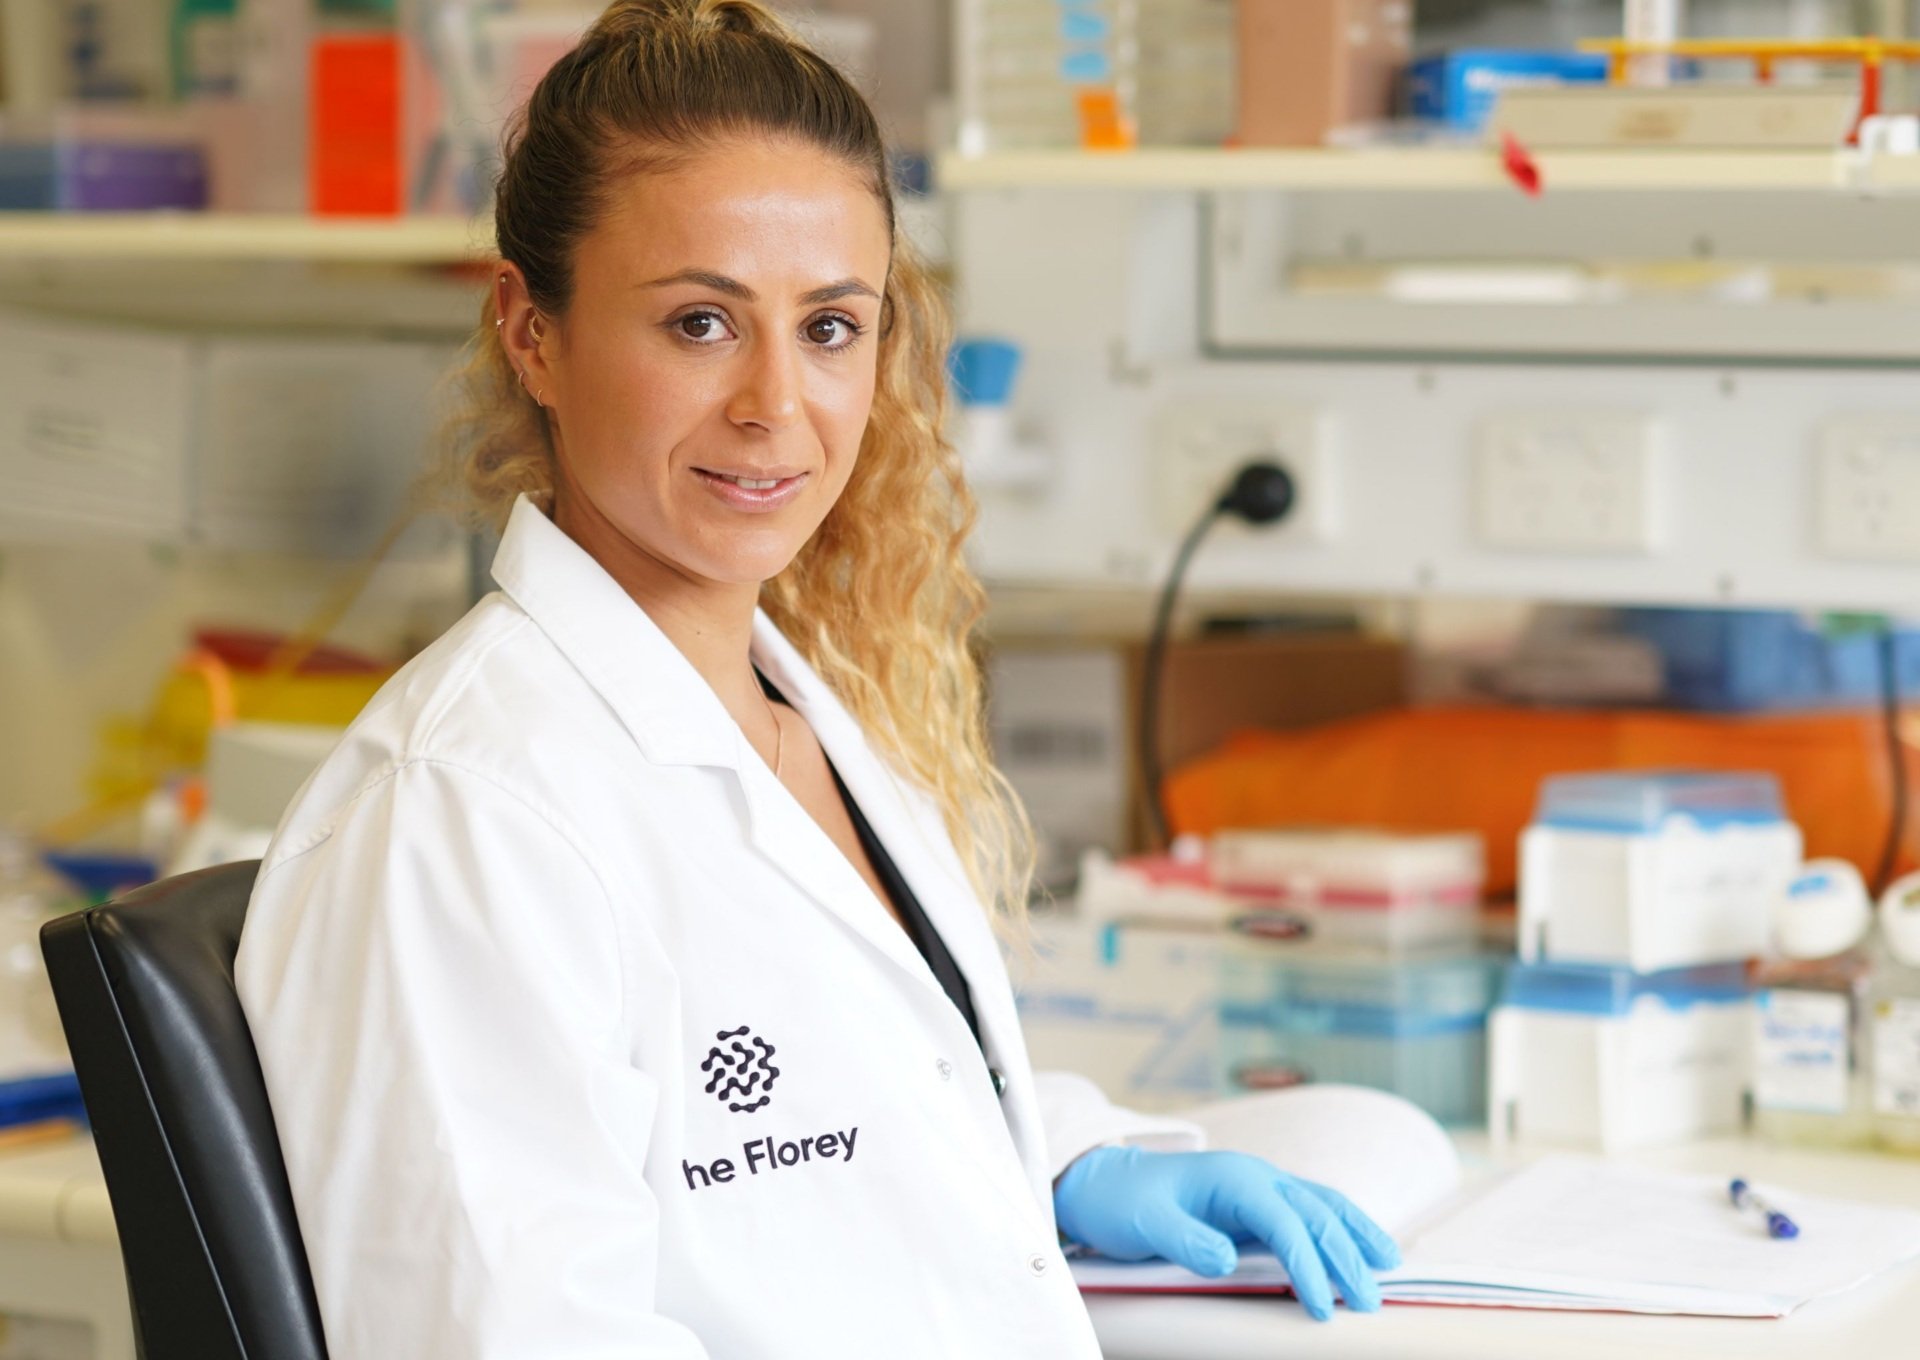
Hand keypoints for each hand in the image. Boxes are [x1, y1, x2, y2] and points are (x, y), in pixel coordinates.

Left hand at [1052, 1146, 1401, 1320]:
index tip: (1318, 1307)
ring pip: (1323, 1203)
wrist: (1104, 1180)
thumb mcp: (1143, 1222)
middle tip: (1368, 1302)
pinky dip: (1342, 1225)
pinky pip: (1312, 1209)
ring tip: (1390, 1264)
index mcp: (1233, 1178)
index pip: (1285, 1223)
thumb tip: (1227, 1260)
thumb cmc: (1122, 1201)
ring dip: (1357, 1232)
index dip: (1307, 1265)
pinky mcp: (1259, 1201)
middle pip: (1315, 1212)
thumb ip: (1185, 1240)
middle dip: (1346, 1256)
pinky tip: (1360, 1244)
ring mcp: (1261, 1185)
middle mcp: (1256, 1176)